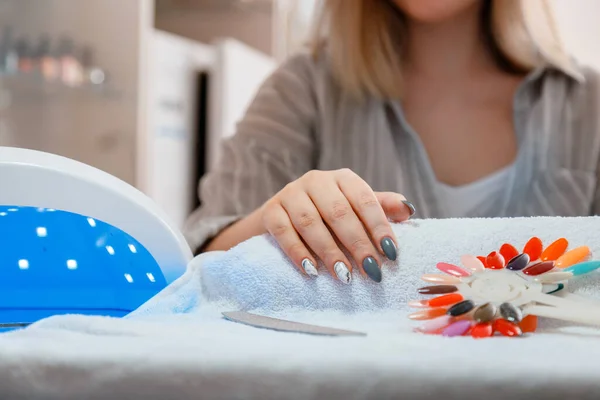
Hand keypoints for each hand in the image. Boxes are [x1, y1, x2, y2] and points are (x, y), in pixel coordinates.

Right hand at [261, 169, 414, 282]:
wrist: (281, 216)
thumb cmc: (327, 214)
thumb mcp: (355, 208)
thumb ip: (381, 207)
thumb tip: (409, 210)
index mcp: (342, 178)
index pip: (364, 199)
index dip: (378, 226)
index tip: (391, 253)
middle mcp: (316, 180)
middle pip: (338, 212)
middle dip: (357, 244)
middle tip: (371, 271)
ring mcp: (290, 194)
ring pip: (310, 222)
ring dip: (329, 251)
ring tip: (344, 276)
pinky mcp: (271, 211)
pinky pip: (284, 232)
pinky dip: (298, 252)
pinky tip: (312, 271)